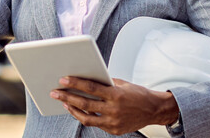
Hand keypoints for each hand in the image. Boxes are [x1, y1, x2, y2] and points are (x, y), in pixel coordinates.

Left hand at [50, 77, 178, 135]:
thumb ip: (105, 83)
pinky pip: (96, 124)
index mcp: (116, 94)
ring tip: (63, 102)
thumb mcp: (122, 84)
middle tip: (54, 92)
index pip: (91, 88)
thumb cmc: (138, 94)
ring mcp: (113, 121)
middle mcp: (114, 109)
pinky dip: (85, 117)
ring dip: (72, 109)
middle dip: (67, 97)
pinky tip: (77, 110)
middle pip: (85, 103)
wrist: (154, 110)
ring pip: (87, 117)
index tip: (63, 79)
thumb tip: (86, 78)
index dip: (75, 83)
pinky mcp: (114, 130)